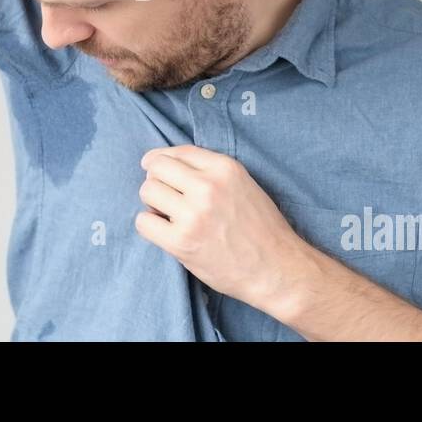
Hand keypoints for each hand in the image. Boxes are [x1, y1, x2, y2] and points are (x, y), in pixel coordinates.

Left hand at [134, 145, 310, 310]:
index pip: (178, 152)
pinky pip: (143, 222)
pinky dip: (150, 226)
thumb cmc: (262, 229)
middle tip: (164, 198)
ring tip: (168, 216)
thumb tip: (167, 164)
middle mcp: (208, 186)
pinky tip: (165, 232)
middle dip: (156, 181)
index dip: (162, 161)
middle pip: (157, 168)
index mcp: (225, 168)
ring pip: (147, 192)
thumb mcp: (244, 185)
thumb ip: (211, 172)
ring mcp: (194, 214)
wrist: (277, 269)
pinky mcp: (182, 241)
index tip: (157, 170)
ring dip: (152, 204)